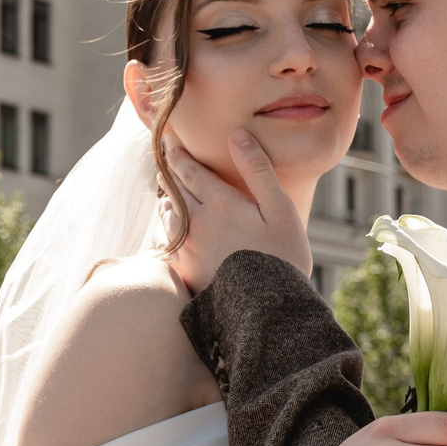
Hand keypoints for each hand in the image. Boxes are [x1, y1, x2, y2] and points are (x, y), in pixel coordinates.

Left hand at [162, 130, 312, 294]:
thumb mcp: (280, 209)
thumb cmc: (283, 257)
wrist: (268, 311)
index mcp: (219, 202)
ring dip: (167, 201)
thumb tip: (236, 134)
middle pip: (173, 190)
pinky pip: (164, 244)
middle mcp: (195, 222)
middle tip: (165, 162)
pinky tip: (169, 232)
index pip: (188, 170)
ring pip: (166, 216)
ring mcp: (186, 248)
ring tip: (169, 195)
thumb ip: (257, 170)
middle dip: (170, 174)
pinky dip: (164, 231)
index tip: (171, 143)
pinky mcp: (183, 271)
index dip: (178, 154)